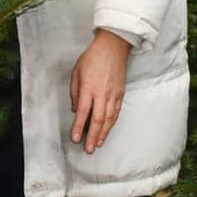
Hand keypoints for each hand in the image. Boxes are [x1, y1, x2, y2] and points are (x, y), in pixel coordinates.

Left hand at [70, 29, 130, 153]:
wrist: (113, 47)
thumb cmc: (92, 58)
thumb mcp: (76, 72)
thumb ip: (75, 92)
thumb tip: (76, 110)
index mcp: (89, 87)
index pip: (83, 112)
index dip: (79, 127)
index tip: (75, 138)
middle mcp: (102, 93)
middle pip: (97, 119)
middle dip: (92, 136)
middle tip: (88, 149)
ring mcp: (113, 94)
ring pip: (109, 119)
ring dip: (103, 133)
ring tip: (97, 145)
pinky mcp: (121, 94)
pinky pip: (116, 113)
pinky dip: (111, 124)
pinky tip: (107, 131)